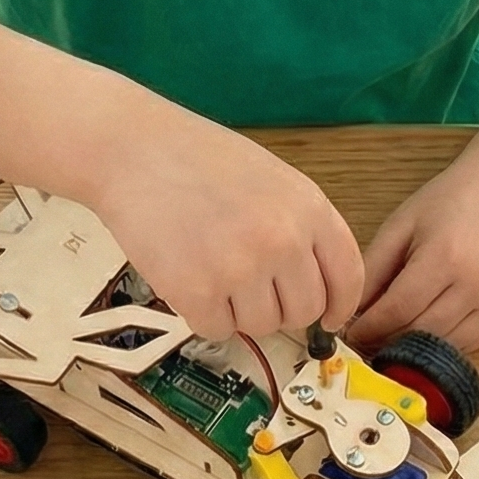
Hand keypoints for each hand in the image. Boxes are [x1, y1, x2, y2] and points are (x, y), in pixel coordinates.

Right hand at [88, 111, 362, 338]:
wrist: (131, 148)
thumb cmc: (196, 159)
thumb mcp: (272, 179)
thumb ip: (300, 228)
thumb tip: (318, 290)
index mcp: (309, 208)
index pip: (347, 277)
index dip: (339, 306)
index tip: (329, 319)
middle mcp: (283, 241)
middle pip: (303, 312)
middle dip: (279, 309)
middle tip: (248, 287)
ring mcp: (241, 268)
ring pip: (261, 327)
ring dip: (238, 311)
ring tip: (211, 268)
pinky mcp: (198, 292)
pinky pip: (217, 330)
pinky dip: (202, 315)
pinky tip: (188, 278)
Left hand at [346, 155, 478, 352]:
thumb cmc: (449, 203)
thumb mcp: (401, 226)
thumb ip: (373, 269)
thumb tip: (351, 311)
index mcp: (445, 256)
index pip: (399, 309)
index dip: (371, 327)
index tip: (352, 333)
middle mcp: (477, 283)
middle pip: (421, 332)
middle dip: (388, 340)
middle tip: (368, 340)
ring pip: (445, 345)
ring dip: (415, 347)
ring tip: (393, 337)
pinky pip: (469, 344)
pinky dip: (442, 343)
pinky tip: (425, 330)